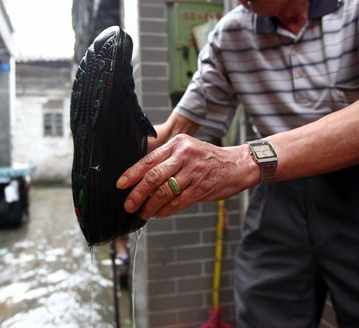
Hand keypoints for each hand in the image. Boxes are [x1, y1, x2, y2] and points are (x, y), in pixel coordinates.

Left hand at [117, 134, 252, 218]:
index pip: (149, 160)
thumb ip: (167, 161)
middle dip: (137, 193)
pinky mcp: (201, 187)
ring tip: (143, 213)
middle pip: (154, 176)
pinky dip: (166, 210)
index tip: (121, 185)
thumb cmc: (207, 159)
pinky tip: (158, 214)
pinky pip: (178, 202)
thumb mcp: (187, 150)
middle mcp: (184, 155)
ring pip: (165, 192)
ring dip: (150, 205)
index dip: (132, 174)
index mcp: (177, 144)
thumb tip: (141, 179)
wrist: (237, 165)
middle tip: (129, 204)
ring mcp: (193, 172)